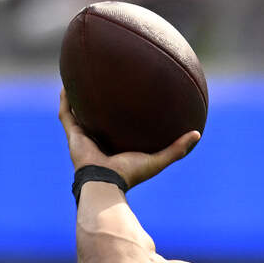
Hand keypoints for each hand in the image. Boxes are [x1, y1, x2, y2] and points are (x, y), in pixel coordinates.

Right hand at [58, 89, 199, 188]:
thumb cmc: (131, 175)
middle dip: (100, 105)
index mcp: (116, 147)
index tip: (130, 101)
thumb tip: (197, 134)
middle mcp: (99, 141)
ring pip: (79, 115)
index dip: (123, 117)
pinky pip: (67, 114)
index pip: (120, 129)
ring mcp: (84, 139)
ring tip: (80, 79)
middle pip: (98, 120)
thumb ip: (177, 148)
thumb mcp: (158, 159)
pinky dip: (66, 100)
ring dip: (79, 99)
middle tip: (106, 85)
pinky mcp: (73, 136)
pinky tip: (67, 84)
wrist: (105, 183)